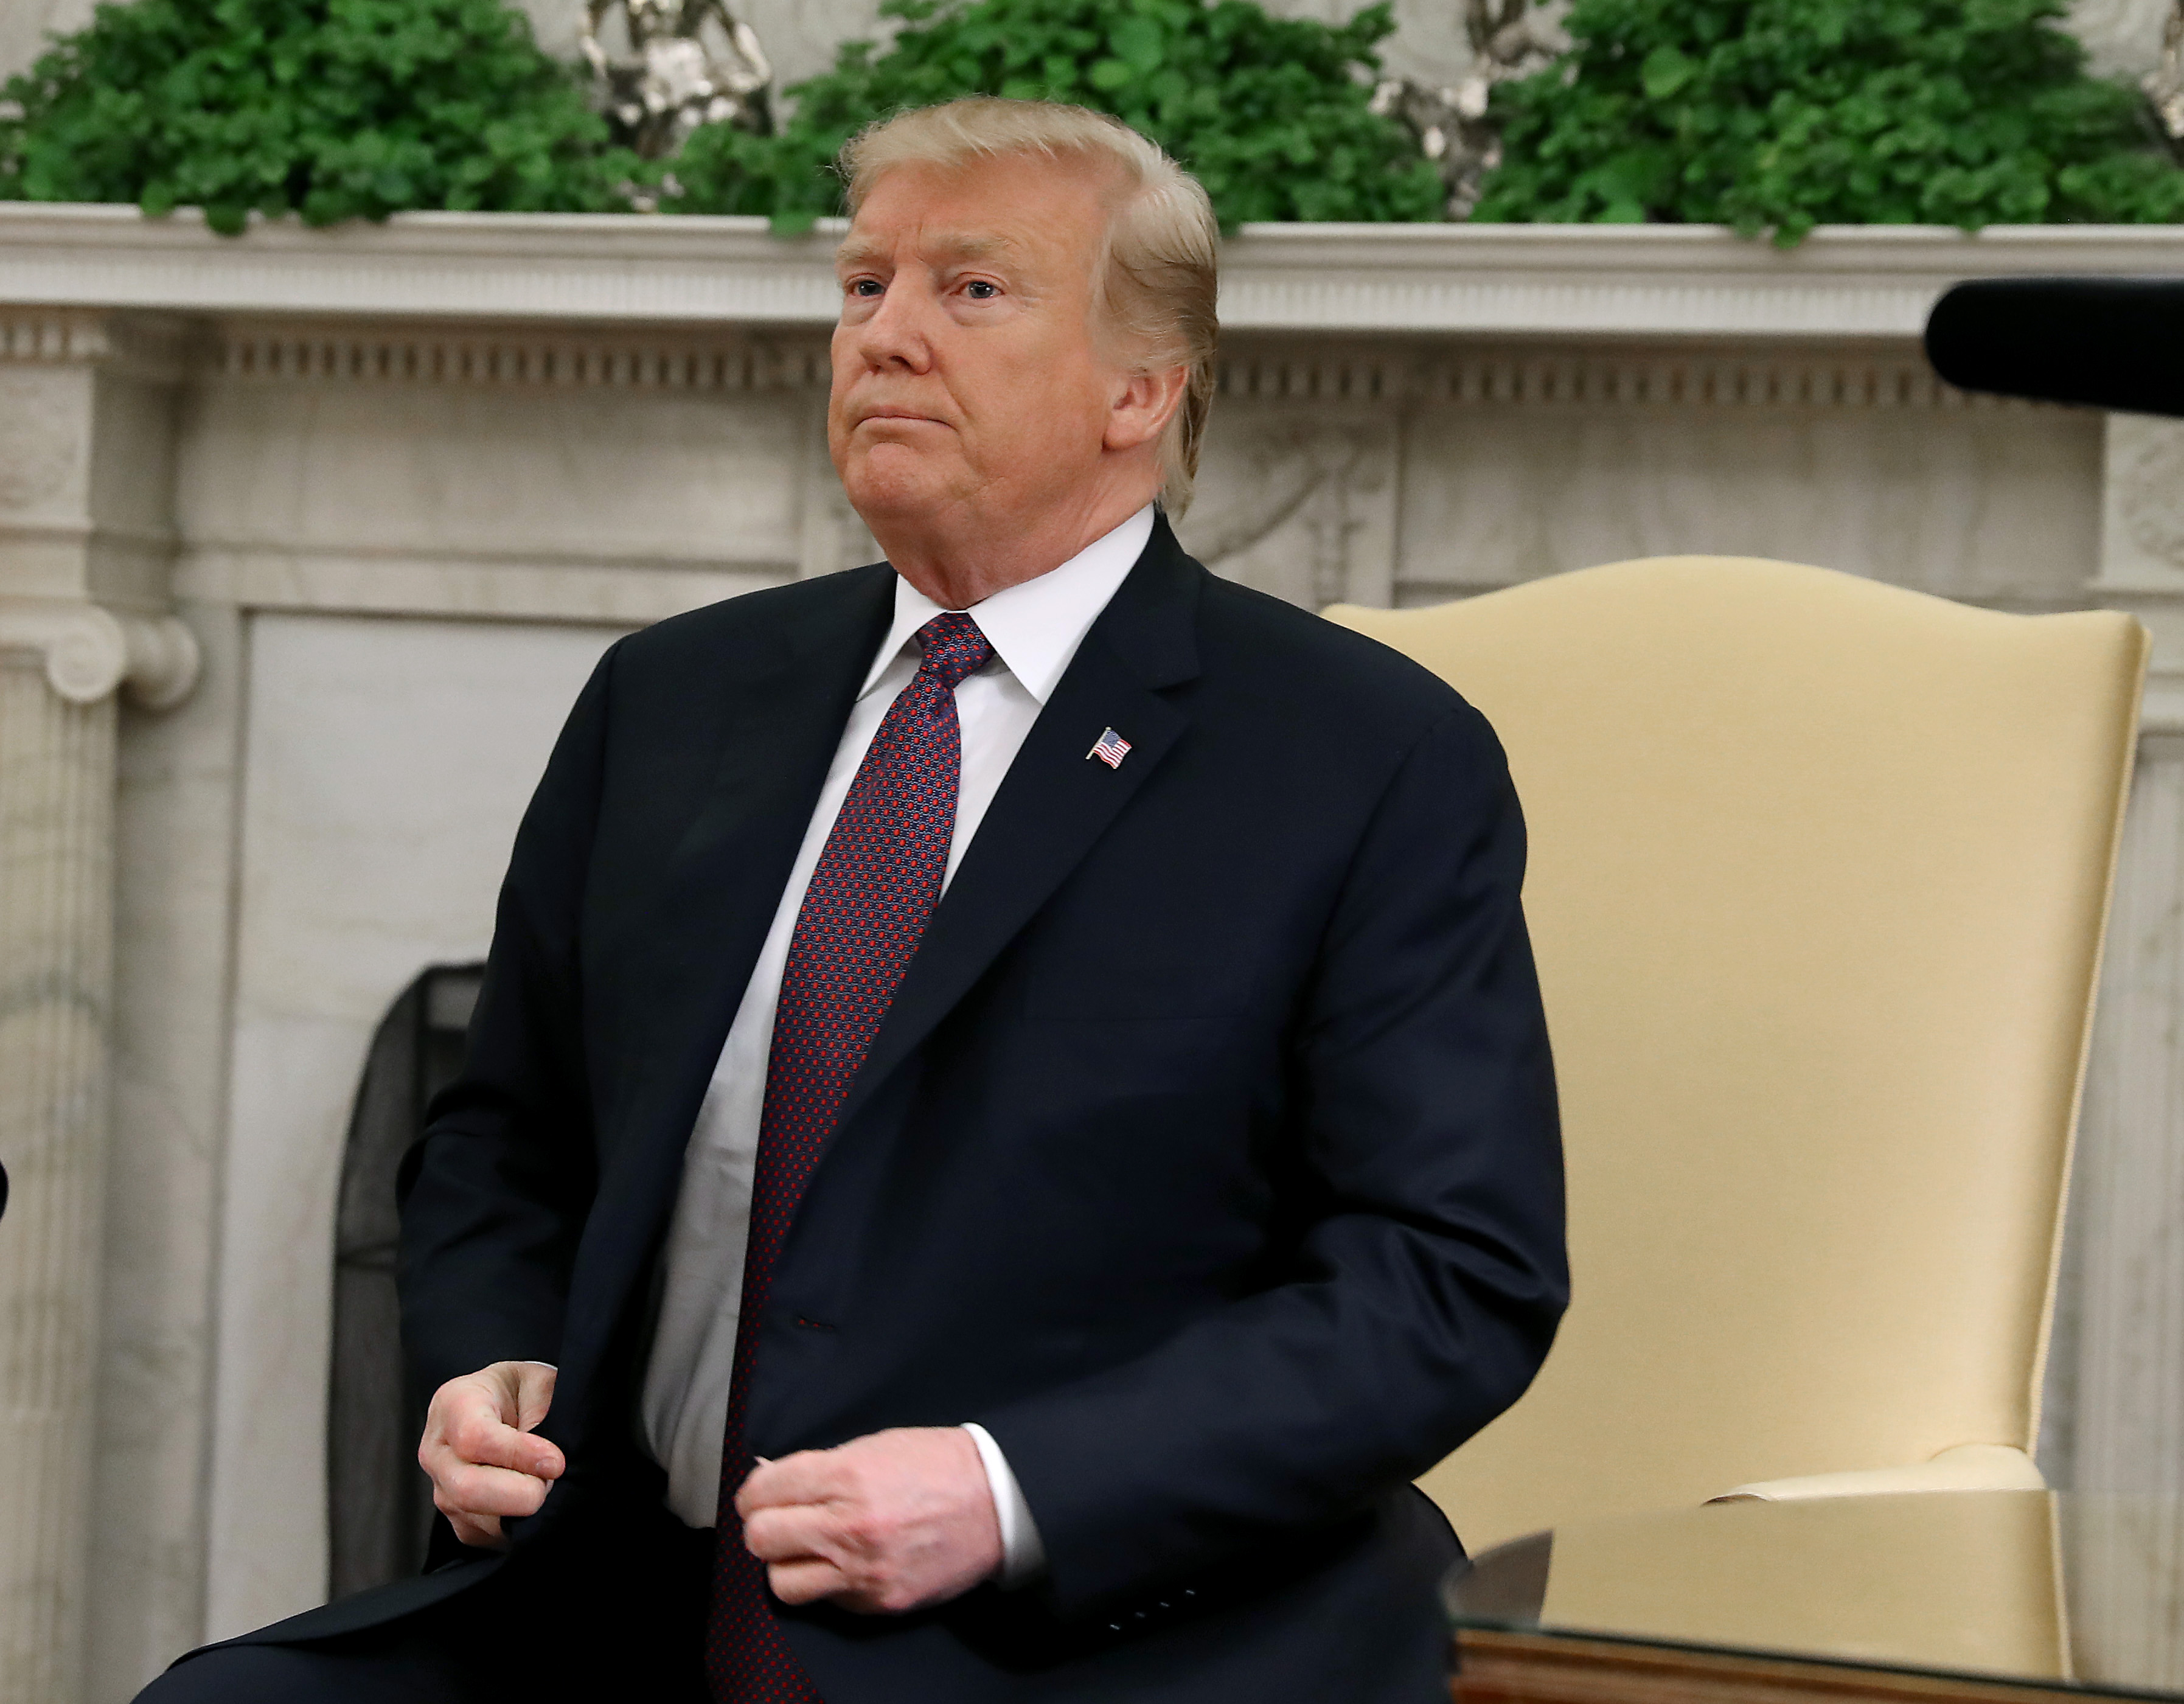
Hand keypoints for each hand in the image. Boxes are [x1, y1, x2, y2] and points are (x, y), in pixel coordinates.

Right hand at [417, 1361, 564, 1549]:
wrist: (503, 1407)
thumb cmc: (523, 1393)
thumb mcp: (539, 1383)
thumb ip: (543, 1414)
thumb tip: (547, 1465)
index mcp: (454, 1403)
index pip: (475, 1438)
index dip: (519, 1454)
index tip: (555, 1463)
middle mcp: (437, 1450)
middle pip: (466, 1489)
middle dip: (519, 1495)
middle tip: (552, 1482)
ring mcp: (441, 1488)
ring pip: (477, 1519)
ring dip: (521, 1511)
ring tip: (545, 1485)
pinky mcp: (456, 1519)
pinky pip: (485, 1536)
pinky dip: (516, 1525)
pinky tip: (530, 1500)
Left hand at [736, 1426, 1002, 1613]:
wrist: (998, 1501)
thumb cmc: (936, 1464)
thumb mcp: (875, 1446)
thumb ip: (819, 1467)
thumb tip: (768, 1481)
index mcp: (847, 1475)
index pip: (763, 1492)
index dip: (754, 1492)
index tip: (761, 1495)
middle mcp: (850, 1526)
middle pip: (762, 1539)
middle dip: (763, 1527)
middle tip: (779, 1521)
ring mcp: (864, 1570)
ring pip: (782, 1582)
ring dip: (786, 1564)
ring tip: (805, 1550)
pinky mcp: (880, 1601)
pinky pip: (827, 1601)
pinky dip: (826, 1583)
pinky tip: (844, 1563)